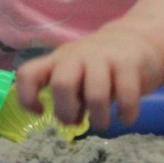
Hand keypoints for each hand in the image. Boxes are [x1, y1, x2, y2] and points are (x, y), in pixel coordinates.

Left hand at [14, 21, 163, 128]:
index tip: (40, 113)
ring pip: (95, 93)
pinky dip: (126, 113)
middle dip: (67, 111)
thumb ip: (70, 98)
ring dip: (99, 118)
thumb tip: (69, 121)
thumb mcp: (78, 77)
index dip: (27, 97)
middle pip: (62, 84)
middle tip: (75, 121)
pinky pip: (126, 95)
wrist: (135, 39)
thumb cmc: (100, 66)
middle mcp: (77, 57)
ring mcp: (103, 58)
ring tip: (102, 123)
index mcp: (58, 61)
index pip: (29, 74)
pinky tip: (125, 117)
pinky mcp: (128, 63)